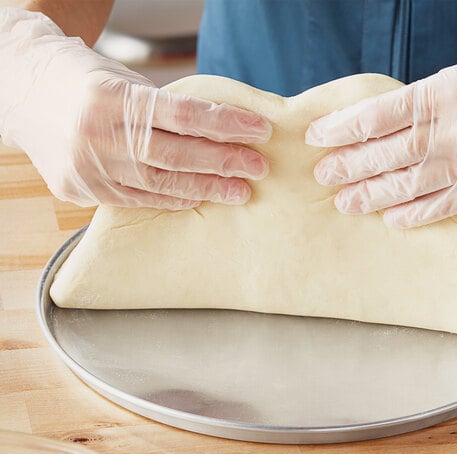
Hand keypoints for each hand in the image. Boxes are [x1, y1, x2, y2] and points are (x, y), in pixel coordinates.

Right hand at [0, 8, 270, 209]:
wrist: (17, 89)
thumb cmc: (80, 78)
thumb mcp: (121, 79)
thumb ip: (162, 108)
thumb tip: (218, 131)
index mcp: (111, 97)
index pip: (183, 114)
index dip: (226, 124)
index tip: (259, 130)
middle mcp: (97, 134)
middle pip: (176, 154)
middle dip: (223, 162)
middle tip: (258, 168)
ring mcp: (86, 166)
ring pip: (159, 182)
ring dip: (205, 188)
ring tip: (238, 191)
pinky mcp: (80, 188)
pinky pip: (136, 199)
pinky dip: (171, 199)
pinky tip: (197, 198)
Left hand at [306, 29, 456, 226]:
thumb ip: (425, 106)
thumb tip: (380, 133)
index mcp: (445, 89)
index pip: (377, 113)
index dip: (342, 127)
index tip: (316, 136)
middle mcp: (455, 126)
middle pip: (386, 152)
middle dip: (348, 166)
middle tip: (322, 175)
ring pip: (407, 184)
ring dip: (371, 195)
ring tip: (344, 202)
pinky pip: (441, 206)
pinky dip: (413, 215)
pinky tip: (390, 219)